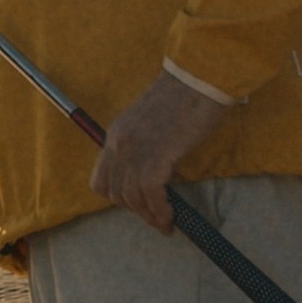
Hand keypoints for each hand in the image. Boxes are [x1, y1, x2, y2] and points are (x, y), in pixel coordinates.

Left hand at [90, 66, 225, 232]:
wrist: (199, 78)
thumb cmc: (184, 98)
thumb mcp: (151, 123)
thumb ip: (145, 146)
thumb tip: (154, 174)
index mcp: (116, 134)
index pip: (101, 179)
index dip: (119, 197)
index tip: (140, 204)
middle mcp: (119, 144)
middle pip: (114, 193)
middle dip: (136, 211)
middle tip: (157, 219)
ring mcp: (136, 150)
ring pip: (131, 198)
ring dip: (150, 216)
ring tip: (166, 224)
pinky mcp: (156, 155)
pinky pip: (150, 194)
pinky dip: (160, 210)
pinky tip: (171, 216)